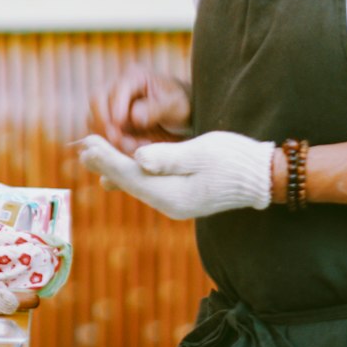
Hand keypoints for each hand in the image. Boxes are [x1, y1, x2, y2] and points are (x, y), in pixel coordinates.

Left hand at [79, 131, 273, 220]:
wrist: (265, 177)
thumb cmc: (237, 160)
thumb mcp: (203, 152)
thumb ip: (169, 156)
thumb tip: (138, 157)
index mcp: (174, 195)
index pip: (132, 174)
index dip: (108, 157)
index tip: (88, 141)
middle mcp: (170, 205)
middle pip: (130, 181)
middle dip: (105, 162)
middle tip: (81, 145)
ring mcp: (176, 204)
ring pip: (137, 184)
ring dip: (115, 166)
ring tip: (91, 153)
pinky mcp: (181, 197)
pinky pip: (149, 185)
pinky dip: (131, 172)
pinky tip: (117, 168)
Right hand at [90, 67, 191, 149]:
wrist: (182, 115)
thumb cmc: (182, 104)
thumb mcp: (175, 105)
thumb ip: (155, 109)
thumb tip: (133, 116)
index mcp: (135, 77)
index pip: (116, 90)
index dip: (115, 108)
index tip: (119, 125)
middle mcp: (119, 88)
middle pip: (97, 101)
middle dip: (104, 123)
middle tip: (118, 140)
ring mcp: (112, 105)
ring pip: (95, 119)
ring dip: (108, 136)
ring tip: (132, 147)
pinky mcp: (111, 122)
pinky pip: (101, 133)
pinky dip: (112, 144)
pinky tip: (132, 149)